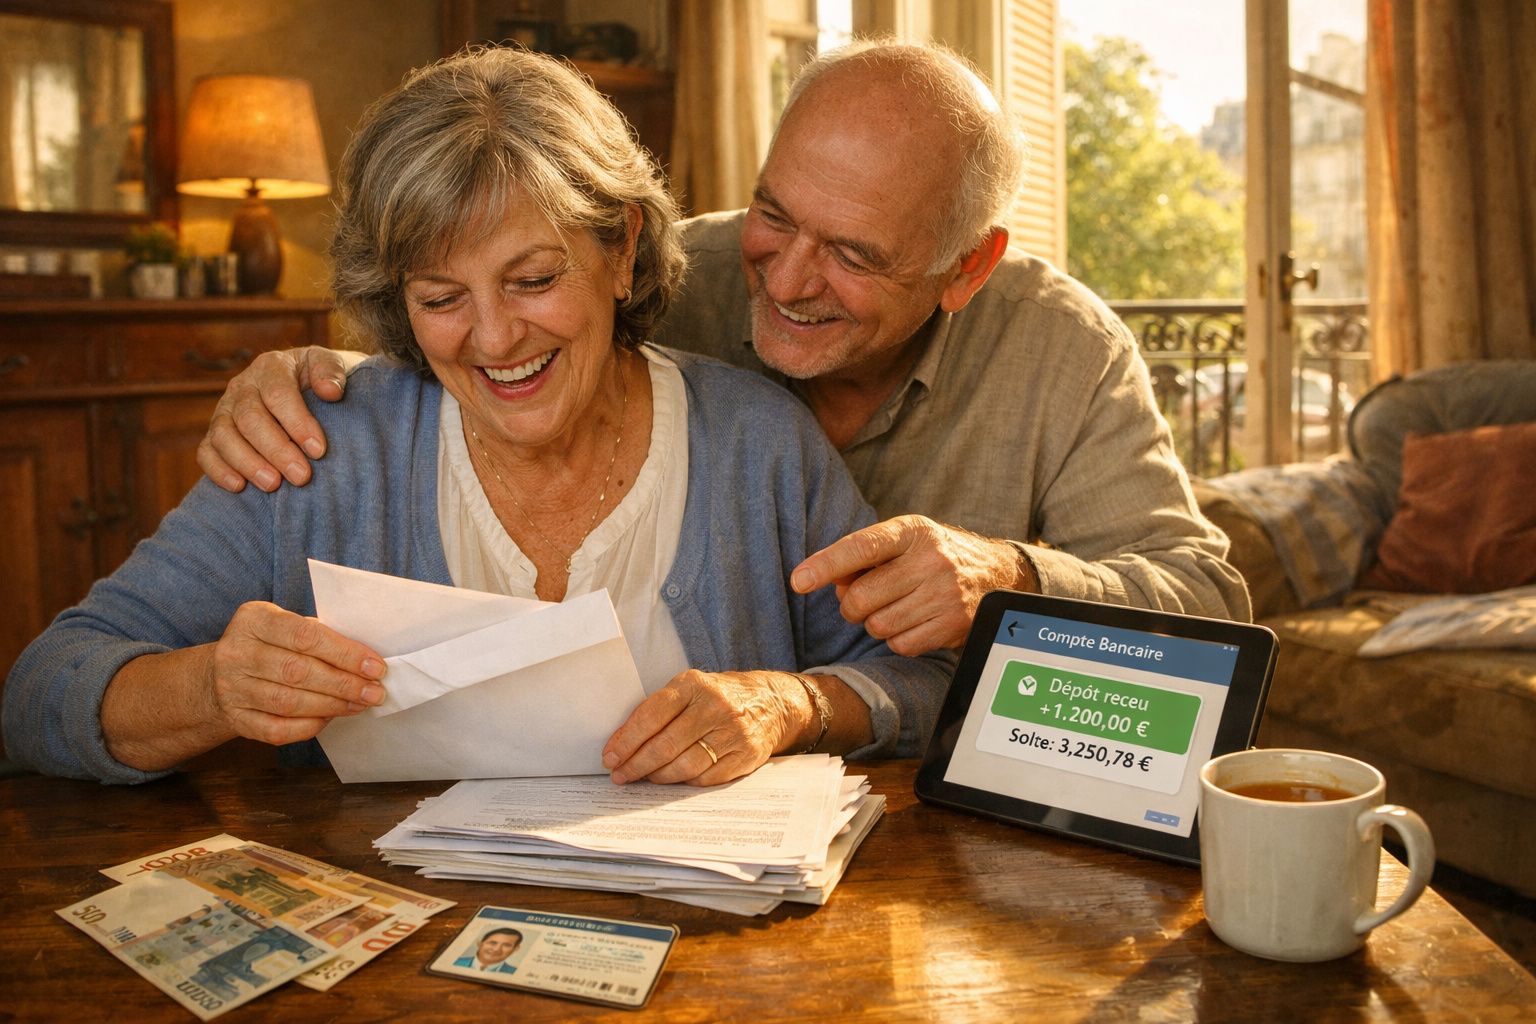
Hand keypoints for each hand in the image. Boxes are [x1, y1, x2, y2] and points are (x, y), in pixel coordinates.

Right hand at [197, 346, 352, 492]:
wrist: (309, 389)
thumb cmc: (323, 381)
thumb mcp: (332, 366)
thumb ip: (332, 371)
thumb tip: (330, 391)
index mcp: (271, 367)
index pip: (278, 394)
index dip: (297, 423)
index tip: (318, 450)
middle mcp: (242, 387)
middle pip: (249, 418)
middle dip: (276, 450)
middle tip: (301, 476)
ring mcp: (224, 410)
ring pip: (223, 435)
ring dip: (247, 463)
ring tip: (273, 484)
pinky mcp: (215, 434)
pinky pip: (206, 451)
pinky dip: (218, 470)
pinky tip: (239, 486)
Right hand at [207, 601, 386, 746]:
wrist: (220, 674)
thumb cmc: (271, 645)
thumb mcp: (287, 626)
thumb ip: (320, 636)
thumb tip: (367, 661)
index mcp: (254, 620)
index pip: (305, 635)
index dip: (344, 653)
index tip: (376, 667)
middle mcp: (236, 652)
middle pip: (298, 671)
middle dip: (344, 683)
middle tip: (374, 692)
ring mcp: (231, 688)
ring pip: (289, 702)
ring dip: (332, 705)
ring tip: (359, 704)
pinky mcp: (235, 718)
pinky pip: (276, 729)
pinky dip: (308, 726)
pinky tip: (330, 718)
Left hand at [601, 670, 810, 785]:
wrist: (772, 702)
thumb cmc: (719, 696)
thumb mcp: (690, 689)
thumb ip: (659, 710)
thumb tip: (622, 743)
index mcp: (694, 685)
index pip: (651, 715)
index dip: (627, 740)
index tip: (610, 757)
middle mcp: (715, 706)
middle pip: (665, 745)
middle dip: (636, 765)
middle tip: (620, 775)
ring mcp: (733, 733)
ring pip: (684, 766)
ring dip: (658, 777)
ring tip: (644, 778)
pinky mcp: (746, 755)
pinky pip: (706, 778)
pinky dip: (685, 783)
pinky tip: (673, 780)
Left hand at [791, 515, 1036, 655]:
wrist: (996, 573)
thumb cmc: (933, 555)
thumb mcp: (904, 541)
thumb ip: (864, 557)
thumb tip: (826, 582)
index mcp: (913, 531)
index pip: (861, 547)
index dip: (826, 565)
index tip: (799, 580)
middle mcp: (931, 560)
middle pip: (862, 597)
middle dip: (852, 605)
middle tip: (863, 600)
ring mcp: (945, 594)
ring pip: (877, 625)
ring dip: (876, 623)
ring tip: (895, 607)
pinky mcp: (954, 625)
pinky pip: (900, 645)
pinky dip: (898, 639)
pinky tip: (913, 622)